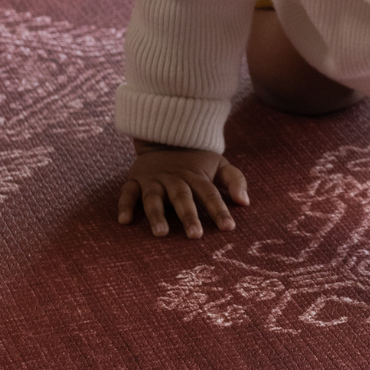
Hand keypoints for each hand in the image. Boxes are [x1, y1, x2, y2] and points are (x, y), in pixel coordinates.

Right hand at [117, 142, 248, 239]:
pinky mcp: (135, 179)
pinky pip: (128, 192)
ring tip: (161, 233)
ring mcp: (154, 179)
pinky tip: (124, 221)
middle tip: (195, 235)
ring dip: (157, 215)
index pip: (210, 194)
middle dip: (189, 216)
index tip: (229, 227)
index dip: (219, 210)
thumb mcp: (219, 164)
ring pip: (154, 198)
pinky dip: (125, 205)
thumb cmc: (197, 159)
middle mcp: (175, 179)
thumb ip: (234, 180)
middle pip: (182, 197)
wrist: (165, 135)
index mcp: (197, 177)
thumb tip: (245, 202)